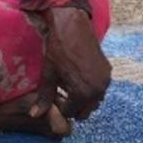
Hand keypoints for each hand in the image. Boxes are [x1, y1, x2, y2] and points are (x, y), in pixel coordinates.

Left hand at [31, 6, 110, 122]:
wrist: (72, 26)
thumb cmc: (58, 50)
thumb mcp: (48, 74)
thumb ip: (44, 97)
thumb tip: (34, 116)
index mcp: (83, 93)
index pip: (70, 113)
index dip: (61, 106)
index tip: (55, 96)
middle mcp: (98, 90)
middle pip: (85, 110)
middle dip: (74, 105)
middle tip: (62, 92)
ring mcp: (105, 81)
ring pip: (94, 100)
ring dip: (83, 98)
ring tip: (70, 84)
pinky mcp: (108, 71)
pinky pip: (99, 88)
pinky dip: (90, 87)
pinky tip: (78, 76)